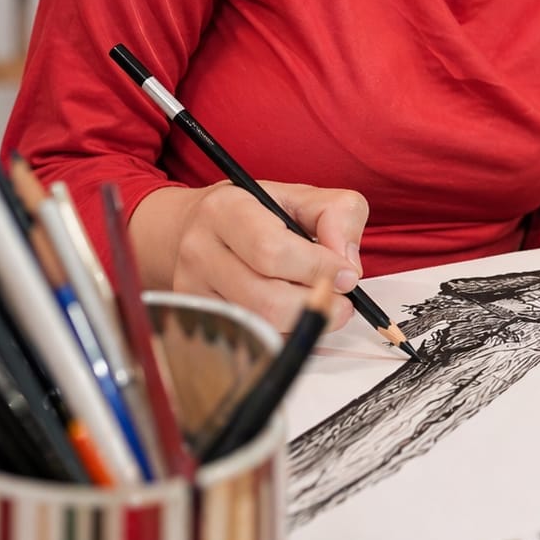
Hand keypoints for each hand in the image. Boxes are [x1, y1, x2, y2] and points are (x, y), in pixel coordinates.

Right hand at [168, 181, 368, 334]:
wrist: (192, 228)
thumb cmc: (254, 213)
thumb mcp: (300, 196)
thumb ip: (338, 215)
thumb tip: (347, 264)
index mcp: (226, 209)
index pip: (272, 250)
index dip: (317, 268)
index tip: (347, 275)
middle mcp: (200, 250)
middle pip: (267, 298)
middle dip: (316, 303)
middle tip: (342, 300)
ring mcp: (193, 290)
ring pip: (260, 326)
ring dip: (303, 322)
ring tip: (323, 305)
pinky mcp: (197, 321)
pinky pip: (252, 342)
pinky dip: (284, 335)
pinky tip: (293, 315)